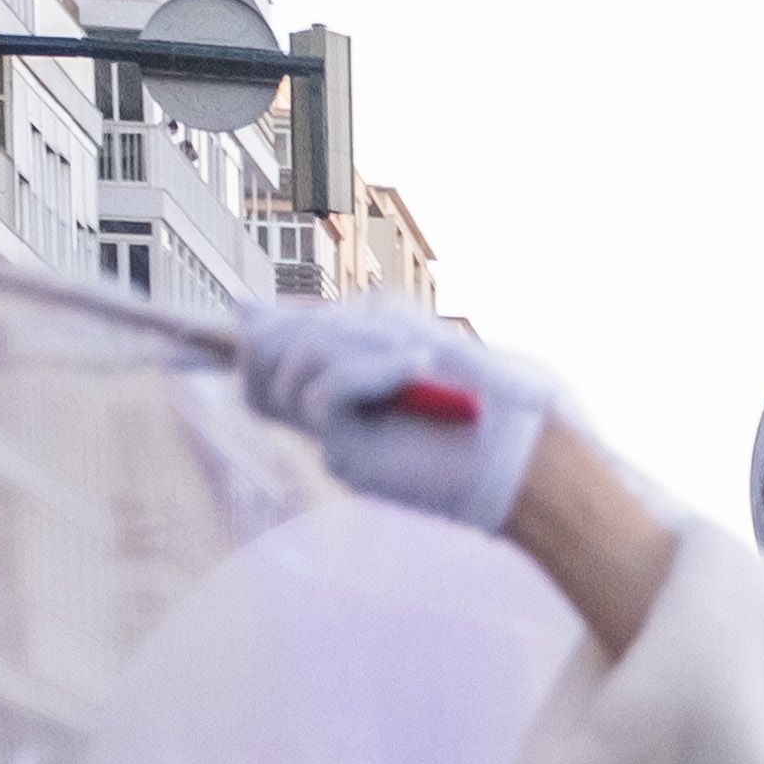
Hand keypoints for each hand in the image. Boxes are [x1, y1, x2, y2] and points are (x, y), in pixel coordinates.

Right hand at [235, 300, 558, 537]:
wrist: (526, 453)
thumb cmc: (479, 393)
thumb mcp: (394, 333)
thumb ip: (325, 321)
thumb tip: (239, 309)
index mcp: (340, 376)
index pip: (264, 350)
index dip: (247, 327)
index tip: (238, 307)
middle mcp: (326, 407)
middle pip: (259, 353)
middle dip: (307, 328)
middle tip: (379, 337)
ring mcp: (331, 435)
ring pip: (288, 368)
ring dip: (348, 347)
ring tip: (408, 365)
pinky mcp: (345, 456)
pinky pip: (324, 393)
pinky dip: (365, 370)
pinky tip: (409, 375)